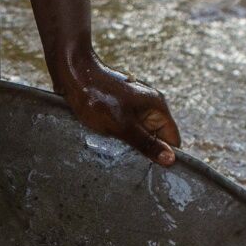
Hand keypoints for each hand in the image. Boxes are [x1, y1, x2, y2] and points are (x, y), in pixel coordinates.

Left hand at [54, 51, 180, 165]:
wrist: (73, 74)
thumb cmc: (97, 97)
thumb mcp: (123, 126)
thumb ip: (146, 143)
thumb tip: (170, 160)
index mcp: (157, 107)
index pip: (172, 138)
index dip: (166, 155)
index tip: (154, 171)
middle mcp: (149, 106)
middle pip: (155, 138)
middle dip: (145, 150)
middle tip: (130, 161)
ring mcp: (134, 107)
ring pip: (139, 135)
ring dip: (130, 144)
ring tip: (115, 149)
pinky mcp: (120, 109)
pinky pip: (126, 129)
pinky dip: (119, 137)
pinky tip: (106, 141)